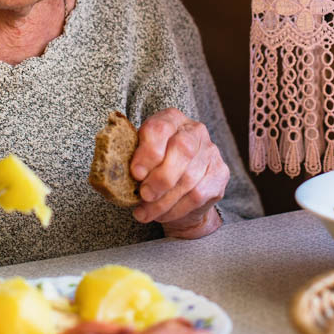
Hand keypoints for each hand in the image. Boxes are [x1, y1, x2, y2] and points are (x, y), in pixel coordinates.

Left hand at [130, 108, 228, 238]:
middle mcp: (194, 130)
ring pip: (189, 178)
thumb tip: (113, 173)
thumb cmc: (154, 168)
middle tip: (144, 195)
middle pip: (182, 149)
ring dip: (164, 201)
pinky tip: (162, 215)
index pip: (161, 128)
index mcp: (171, 119)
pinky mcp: (220, 174)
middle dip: (160, 177)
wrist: (181, 190)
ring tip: (146, 213)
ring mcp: (211, 152)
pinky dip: (176, 209)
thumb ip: (130, 160)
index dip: (148, 152)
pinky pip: (198, 195)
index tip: (135, 174)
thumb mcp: (139, 157)